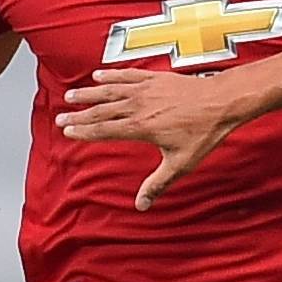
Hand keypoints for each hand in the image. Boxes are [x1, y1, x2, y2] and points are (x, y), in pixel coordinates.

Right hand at [61, 66, 239, 208]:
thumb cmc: (203, 132)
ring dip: (88, 94)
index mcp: (140, 127)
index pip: (104, 130)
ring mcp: (145, 90)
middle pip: (101, 110)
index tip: (67, 132)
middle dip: (79, 114)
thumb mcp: (180, 164)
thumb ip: (158, 184)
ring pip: (109, 90)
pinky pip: (127, 75)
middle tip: (60, 117)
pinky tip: (99, 76)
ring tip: (71, 96)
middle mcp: (138, 106)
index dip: (84, 131)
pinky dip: (112, 76)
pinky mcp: (155, 78)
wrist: (221, 101)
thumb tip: (142, 205)